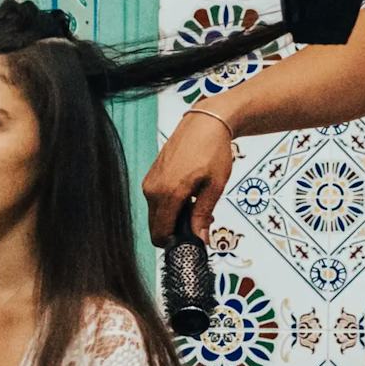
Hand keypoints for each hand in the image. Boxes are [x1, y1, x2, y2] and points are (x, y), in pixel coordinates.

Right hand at [141, 108, 235, 238]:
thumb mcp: (214, 185)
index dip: (176, 243)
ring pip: (156, 214)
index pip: (160, 233)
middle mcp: (152, 189)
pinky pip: (156, 200)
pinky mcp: (151, 175)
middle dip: (176, 231)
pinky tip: (188, 195)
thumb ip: (203, 214)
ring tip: (197, 205)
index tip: (192, 241)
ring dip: (174, 218)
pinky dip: (170, 205)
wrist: (205, 122)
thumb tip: (200, 239)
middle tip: (200, 223)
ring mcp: (149, 181)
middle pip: (156, 227)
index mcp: (168, 193)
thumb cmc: (212, 149)